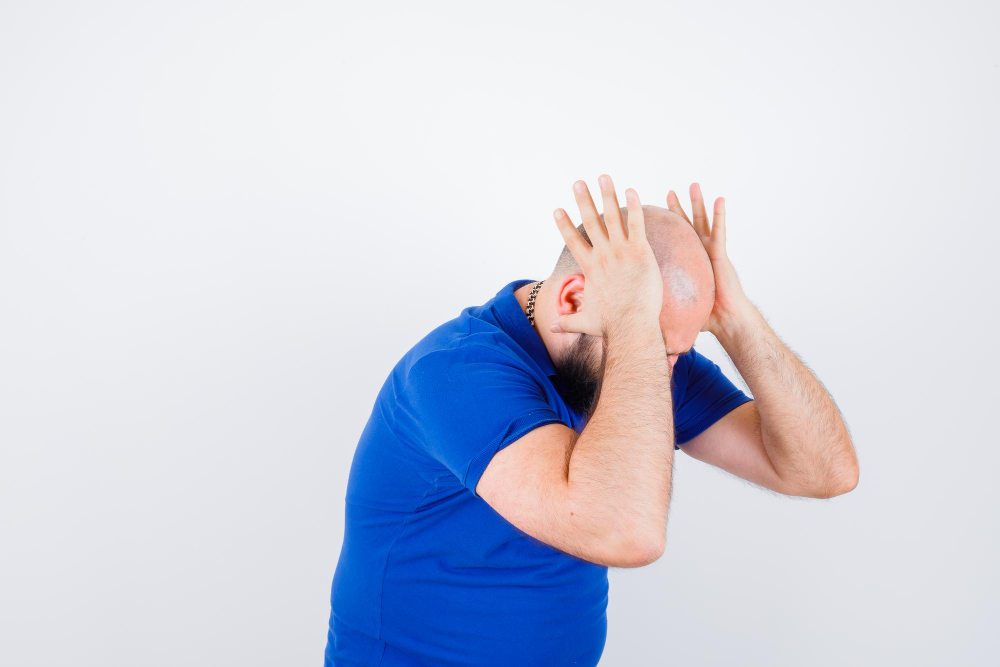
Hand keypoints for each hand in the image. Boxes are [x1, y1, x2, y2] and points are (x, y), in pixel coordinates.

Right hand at [551, 175, 662, 337]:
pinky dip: (634, 206)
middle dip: (583, 200)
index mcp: (590, 268)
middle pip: (590, 221)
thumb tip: (552, 328)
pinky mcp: (639, 252)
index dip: (564, 224)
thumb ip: (568, 322)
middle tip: (578, 182)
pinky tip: (631, 190)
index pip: (573, 241)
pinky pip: (636, 224)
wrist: (631, 326)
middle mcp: (603, 255)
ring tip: (604, 177)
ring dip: (607, 195)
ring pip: (612, 217)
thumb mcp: (585, 322)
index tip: (557, 209)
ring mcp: (620, 252)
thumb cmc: (610, 326)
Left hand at [667, 183, 753, 333]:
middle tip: (669, 192)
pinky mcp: (720, 254)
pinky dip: (720, 215)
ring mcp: (711, 252)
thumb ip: (662, 301)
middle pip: (687, 226)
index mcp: (689, 262)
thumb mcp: (676, 305)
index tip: (654, 213)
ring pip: (703, 222)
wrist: (726, 320)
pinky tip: (720, 199)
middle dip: (679, 208)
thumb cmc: (705, 316)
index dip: (666, 226)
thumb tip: (640, 312)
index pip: (675, 240)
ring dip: (699, 203)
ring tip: (693, 185)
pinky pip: (720, 231)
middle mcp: (699, 253)